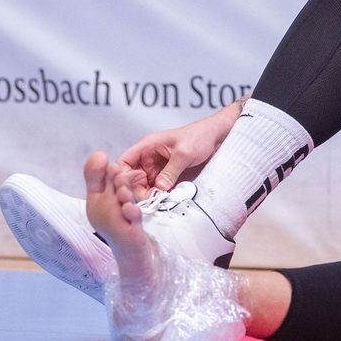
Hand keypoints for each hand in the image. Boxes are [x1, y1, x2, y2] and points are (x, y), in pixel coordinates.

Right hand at [117, 97, 244, 197]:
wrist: (218, 137)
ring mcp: (157, 168)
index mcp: (147, 146)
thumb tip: (159, 188)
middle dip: (137, 191)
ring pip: (143, 186)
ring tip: (157, 203)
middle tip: (149, 201)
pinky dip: (159, 196)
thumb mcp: (184, 153)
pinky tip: (164, 201)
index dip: (123, 177)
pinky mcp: (167, 176)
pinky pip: (157, 189)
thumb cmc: (200, 137)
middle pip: (132, 179)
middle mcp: (148, 158)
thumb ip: (171, 170)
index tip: (131, 189)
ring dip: (148, 196)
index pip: (124, 163)